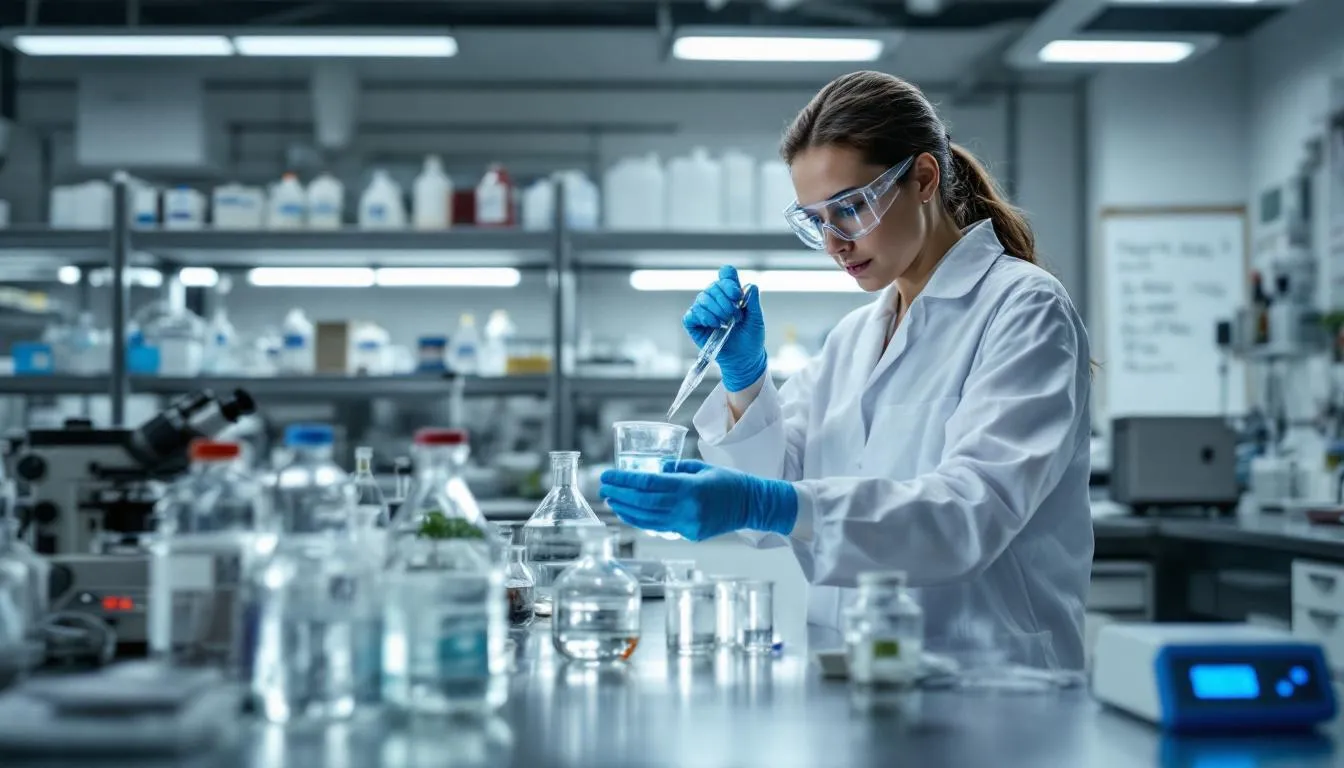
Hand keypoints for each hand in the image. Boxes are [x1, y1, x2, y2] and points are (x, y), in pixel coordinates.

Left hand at [599, 460, 796, 541]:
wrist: (751, 505)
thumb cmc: (728, 481)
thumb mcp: (701, 467)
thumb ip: (674, 469)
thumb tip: (652, 472)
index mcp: (689, 487)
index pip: (647, 483)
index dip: (624, 480)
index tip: (607, 476)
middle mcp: (686, 507)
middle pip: (643, 502)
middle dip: (619, 494)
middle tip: (603, 487)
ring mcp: (687, 524)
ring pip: (647, 518)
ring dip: (626, 509)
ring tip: (612, 501)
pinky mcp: (689, 534)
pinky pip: (659, 527)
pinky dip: (641, 520)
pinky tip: (630, 513)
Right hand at [682, 265, 767, 391]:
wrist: (744, 358)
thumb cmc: (751, 338)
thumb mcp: (757, 319)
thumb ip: (753, 302)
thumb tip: (750, 286)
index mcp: (730, 294)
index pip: (726, 274)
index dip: (729, 281)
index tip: (737, 295)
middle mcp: (715, 299)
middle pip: (713, 286)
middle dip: (725, 300)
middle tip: (736, 316)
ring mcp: (703, 311)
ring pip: (702, 298)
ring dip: (716, 310)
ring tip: (725, 323)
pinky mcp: (694, 324)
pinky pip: (692, 314)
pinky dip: (703, 317)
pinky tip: (714, 325)